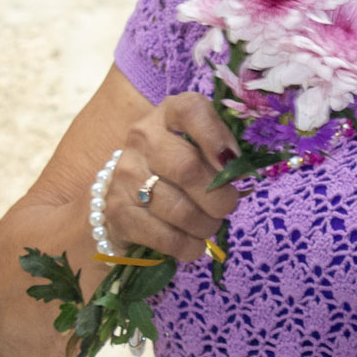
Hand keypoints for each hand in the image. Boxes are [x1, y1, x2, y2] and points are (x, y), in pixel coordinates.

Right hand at [98, 93, 242, 264]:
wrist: (124, 199)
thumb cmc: (175, 170)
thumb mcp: (197, 149)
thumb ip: (220, 154)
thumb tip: (238, 172)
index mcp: (167, 115)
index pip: (190, 110)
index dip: (215, 135)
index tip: (234, 163)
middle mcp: (142, 138)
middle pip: (186, 167)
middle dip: (218, 197)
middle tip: (226, 207)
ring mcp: (126, 175)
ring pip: (178, 209)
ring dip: (205, 225)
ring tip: (209, 226)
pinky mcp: (118, 212)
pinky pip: (165, 236)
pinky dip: (188, 246)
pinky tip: (193, 243)